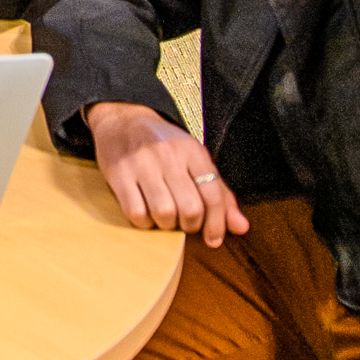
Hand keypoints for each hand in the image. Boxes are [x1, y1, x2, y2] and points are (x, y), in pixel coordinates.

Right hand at [84, 101, 248, 248]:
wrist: (122, 121)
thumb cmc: (163, 145)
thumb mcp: (195, 160)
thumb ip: (219, 193)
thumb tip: (241, 227)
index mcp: (192, 151)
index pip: (213, 195)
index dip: (217, 223)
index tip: (213, 238)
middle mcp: (169, 155)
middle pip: (190, 208)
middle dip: (190, 225)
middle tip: (185, 223)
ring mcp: (142, 164)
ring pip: (164, 213)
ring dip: (166, 225)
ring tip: (164, 217)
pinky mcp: (119, 174)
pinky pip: (136, 212)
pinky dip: (144, 222)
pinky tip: (146, 214)